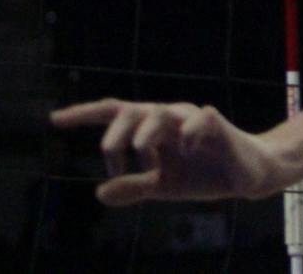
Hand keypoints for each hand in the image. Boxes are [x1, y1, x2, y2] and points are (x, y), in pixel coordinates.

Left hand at [51, 98, 287, 205]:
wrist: (248, 175)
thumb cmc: (204, 174)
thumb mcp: (163, 185)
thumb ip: (134, 186)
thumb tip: (100, 192)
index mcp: (152, 129)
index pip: (115, 114)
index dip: (84, 114)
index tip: (54, 120)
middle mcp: (169, 118)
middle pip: (131, 111)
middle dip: (115, 134)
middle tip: (113, 161)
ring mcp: (192, 120)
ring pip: (160, 112)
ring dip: (144, 133)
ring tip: (141, 156)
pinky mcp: (217, 126)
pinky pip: (198, 120)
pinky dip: (185, 134)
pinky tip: (183, 151)